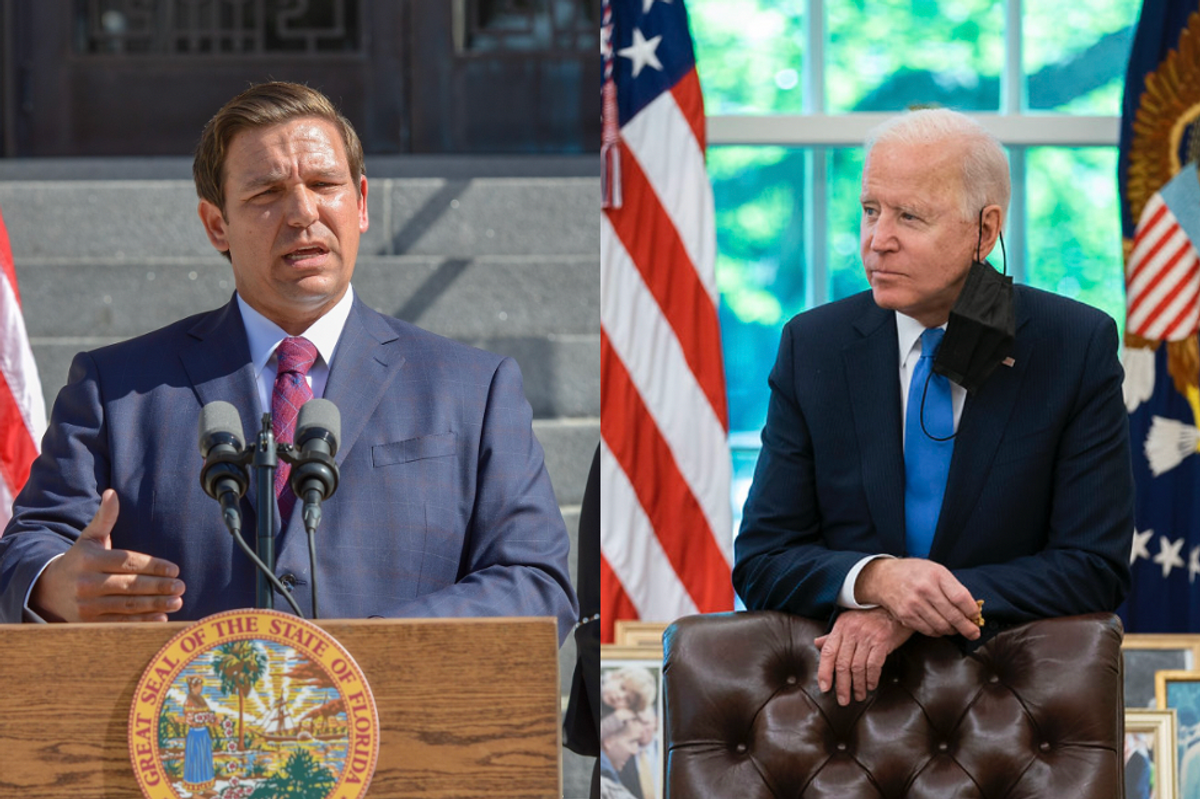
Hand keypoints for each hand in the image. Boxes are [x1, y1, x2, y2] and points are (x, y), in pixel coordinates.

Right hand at [29, 490, 185, 622]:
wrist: (48, 589)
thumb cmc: (80, 560)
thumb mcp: (90, 538)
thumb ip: (105, 518)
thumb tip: (112, 493)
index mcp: (89, 559)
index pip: (126, 562)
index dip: (152, 566)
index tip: (175, 569)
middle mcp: (86, 583)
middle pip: (129, 585)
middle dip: (158, 587)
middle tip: (181, 586)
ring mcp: (86, 605)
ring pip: (126, 605)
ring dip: (154, 605)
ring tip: (177, 601)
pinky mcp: (88, 623)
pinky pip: (119, 623)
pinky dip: (141, 622)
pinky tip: (161, 619)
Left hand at [815, 608, 912, 705]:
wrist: (895, 608)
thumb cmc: (871, 617)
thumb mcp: (849, 622)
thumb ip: (834, 635)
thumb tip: (817, 644)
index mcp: (841, 626)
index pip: (828, 652)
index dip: (824, 672)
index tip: (825, 688)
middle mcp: (852, 631)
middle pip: (842, 664)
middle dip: (842, 686)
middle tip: (843, 700)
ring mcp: (867, 636)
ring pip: (857, 667)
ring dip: (858, 685)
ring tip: (859, 695)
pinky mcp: (882, 641)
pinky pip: (874, 666)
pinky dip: (871, 679)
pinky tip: (871, 686)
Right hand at [855, 557, 981, 639]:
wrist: (884, 577)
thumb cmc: (914, 573)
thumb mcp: (936, 570)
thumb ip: (953, 587)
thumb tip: (971, 609)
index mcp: (936, 575)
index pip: (961, 598)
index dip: (972, 611)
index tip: (976, 617)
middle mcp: (924, 589)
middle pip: (953, 616)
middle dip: (967, 628)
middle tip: (973, 632)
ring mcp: (914, 604)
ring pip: (942, 626)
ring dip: (952, 630)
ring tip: (955, 628)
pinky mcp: (906, 616)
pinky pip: (929, 631)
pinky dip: (938, 632)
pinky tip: (940, 626)